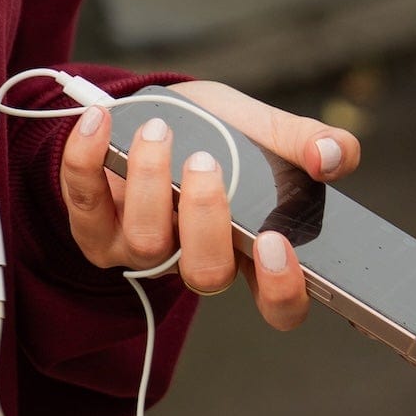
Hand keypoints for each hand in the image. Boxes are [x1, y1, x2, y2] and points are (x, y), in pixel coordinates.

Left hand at [57, 78, 360, 333]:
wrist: (157, 110)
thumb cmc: (220, 131)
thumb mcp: (270, 130)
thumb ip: (311, 142)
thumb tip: (333, 158)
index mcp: (250, 249)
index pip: (278, 305)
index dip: (279, 289)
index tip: (273, 242)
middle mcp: (195, 259)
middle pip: (206, 276)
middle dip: (205, 220)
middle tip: (205, 162)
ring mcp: (140, 249)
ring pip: (146, 241)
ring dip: (150, 180)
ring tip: (159, 131)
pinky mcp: (92, 227)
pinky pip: (82, 203)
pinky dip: (86, 159)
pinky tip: (100, 121)